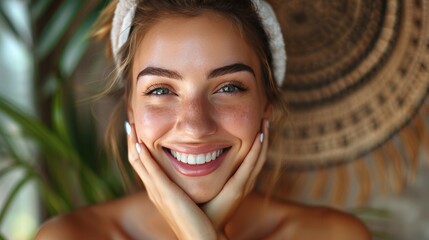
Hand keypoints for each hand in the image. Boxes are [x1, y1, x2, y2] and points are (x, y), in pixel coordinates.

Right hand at [125, 122, 216, 239]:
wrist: (200, 238)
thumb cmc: (202, 219)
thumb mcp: (191, 197)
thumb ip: (189, 184)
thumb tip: (197, 170)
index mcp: (159, 189)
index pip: (143, 163)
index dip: (138, 146)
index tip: (138, 130)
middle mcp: (154, 189)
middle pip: (135, 160)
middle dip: (131, 141)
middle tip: (129, 122)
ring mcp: (156, 191)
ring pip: (138, 162)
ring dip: (133, 143)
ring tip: (130, 126)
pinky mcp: (164, 192)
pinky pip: (150, 171)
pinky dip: (143, 156)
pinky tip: (140, 143)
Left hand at [201, 119, 269, 232]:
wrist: (204, 233)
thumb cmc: (201, 213)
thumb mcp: (202, 189)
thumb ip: (202, 177)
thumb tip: (192, 161)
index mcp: (236, 182)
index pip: (248, 157)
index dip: (255, 143)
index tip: (256, 125)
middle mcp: (244, 182)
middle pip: (258, 155)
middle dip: (263, 137)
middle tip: (267, 117)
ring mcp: (244, 185)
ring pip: (258, 157)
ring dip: (263, 139)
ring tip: (267, 121)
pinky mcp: (239, 188)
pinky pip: (251, 164)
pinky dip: (258, 150)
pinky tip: (260, 136)